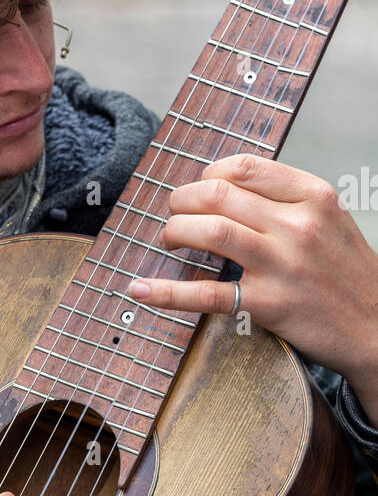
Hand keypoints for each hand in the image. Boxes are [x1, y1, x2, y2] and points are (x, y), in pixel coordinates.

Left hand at [126, 152, 377, 423]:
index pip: (245, 167)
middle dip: (182, 200)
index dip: (209, 174)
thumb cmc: (349, 275)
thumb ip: (287, 199)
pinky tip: (141, 289)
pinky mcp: (267, 304)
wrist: (377, 327)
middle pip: (219, 194)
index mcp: (314, 197)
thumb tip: (227, 186)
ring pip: (209, 230)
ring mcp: (281, 265)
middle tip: (175, 213)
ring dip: (175, 231)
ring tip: (169, 239)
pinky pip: (206, 294)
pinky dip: (167, 292)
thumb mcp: (331, 220)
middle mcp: (297, 226)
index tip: (201, 186)